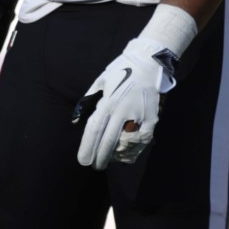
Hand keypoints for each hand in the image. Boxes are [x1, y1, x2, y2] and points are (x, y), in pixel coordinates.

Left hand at [75, 35, 178, 169]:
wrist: (148, 62)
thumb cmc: (121, 71)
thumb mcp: (100, 81)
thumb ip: (88, 101)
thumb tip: (76, 120)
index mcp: (108, 101)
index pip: (94, 130)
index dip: (87, 148)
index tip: (83, 161)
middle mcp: (122, 110)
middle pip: (108, 141)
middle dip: (100, 157)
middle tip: (95, 166)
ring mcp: (138, 116)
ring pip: (126, 144)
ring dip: (117, 155)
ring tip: (111, 158)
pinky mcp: (152, 118)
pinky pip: (142, 140)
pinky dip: (134, 150)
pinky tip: (126, 154)